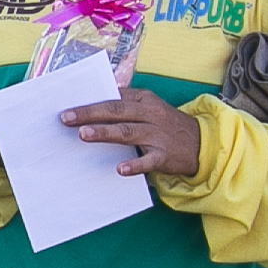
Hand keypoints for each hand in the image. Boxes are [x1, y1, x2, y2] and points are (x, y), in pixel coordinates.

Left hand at [63, 84, 201, 178]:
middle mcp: (150, 114)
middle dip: (89, 114)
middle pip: (116, 111)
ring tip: (83, 134)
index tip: (67, 106)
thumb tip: (93, 103)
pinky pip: (148, 161)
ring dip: (105, 132)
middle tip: (65, 118)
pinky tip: (120, 169)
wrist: (202, 143)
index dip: (90, 101)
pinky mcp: (165, 156)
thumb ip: (125, 104)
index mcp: (144, 100)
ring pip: (127, 132)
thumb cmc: (166, 125)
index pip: (113, 98)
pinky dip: (134, 165)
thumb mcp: (149, 108)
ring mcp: (158, 135)